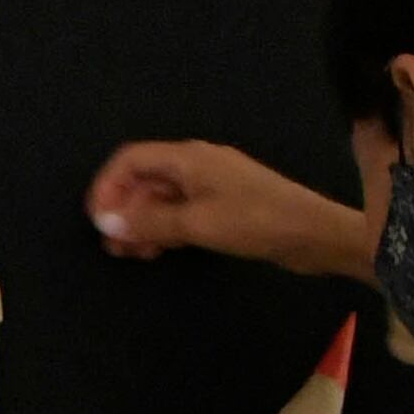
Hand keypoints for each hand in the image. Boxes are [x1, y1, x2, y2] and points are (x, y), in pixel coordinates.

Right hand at [84, 140, 374, 279]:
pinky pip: (183, 212)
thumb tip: (105, 223)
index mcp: (188, 158)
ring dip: (143, 223)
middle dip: (124, 209)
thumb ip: (149, 221)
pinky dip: (166, 228)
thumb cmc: (255, 222)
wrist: (316, 235)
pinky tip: (160, 250)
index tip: (97, 219)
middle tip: (113, 246)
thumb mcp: (197, 223)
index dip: (107, 185)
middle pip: (145, 179)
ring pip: (163, 199)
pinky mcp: (226, 207)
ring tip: (132, 254)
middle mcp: (197, 165)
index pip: (130, 159)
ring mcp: (213, 186)